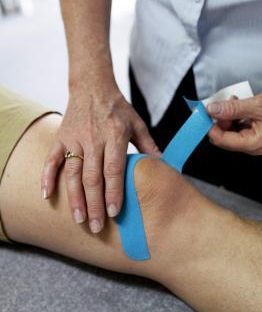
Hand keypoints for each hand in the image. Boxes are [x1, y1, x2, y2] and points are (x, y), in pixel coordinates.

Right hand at [41, 80, 160, 233]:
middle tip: (97, 227)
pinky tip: (47, 196)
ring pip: (73, 173)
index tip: (114, 212)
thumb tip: (163, 165)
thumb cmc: (118, 108)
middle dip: (94, 204)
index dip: (113, 192)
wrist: (92, 85)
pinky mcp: (61, 137)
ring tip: (79, 219)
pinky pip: (52, 159)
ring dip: (75, 198)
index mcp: (114, 136)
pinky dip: (47, 177)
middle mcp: (93, 139)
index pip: (113, 170)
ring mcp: (75, 139)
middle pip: (92, 177)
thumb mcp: (137, 123)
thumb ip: (148, 145)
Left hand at [206, 83, 261, 154]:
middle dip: (219, 120)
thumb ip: (232, 109)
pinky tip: (238, 104)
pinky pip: (237, 127)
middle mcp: (253, 146)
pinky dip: (234, 116)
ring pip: (229, 131)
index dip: (210, 126)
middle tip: (220, 102)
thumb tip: (212, 109)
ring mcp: (253, 141)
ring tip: (233, 101)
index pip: (222, 141)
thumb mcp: (256, 104)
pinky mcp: (254, 133)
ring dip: (227, 116)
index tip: (204, 112)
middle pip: (224, 137)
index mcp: (254, 144)